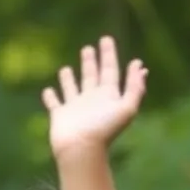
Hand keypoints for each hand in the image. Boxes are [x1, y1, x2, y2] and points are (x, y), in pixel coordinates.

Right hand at [42, 37, 146, 158]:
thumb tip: (141, 67)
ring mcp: (75, 108)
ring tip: (66, 68)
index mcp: (108, 97)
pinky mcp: (60, 116)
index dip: (109, 55)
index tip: (106, 39)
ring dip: (70, 79)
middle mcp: (92, 101)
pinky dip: (51, 97)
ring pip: (72, 88)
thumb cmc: (104, 130)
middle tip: (89, 48)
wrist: (82, 149)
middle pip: (92, 76)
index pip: (110, 70)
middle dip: (91, 62)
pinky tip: (48, 91)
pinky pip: (54, 103)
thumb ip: (135, 88)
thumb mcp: (126, 108)